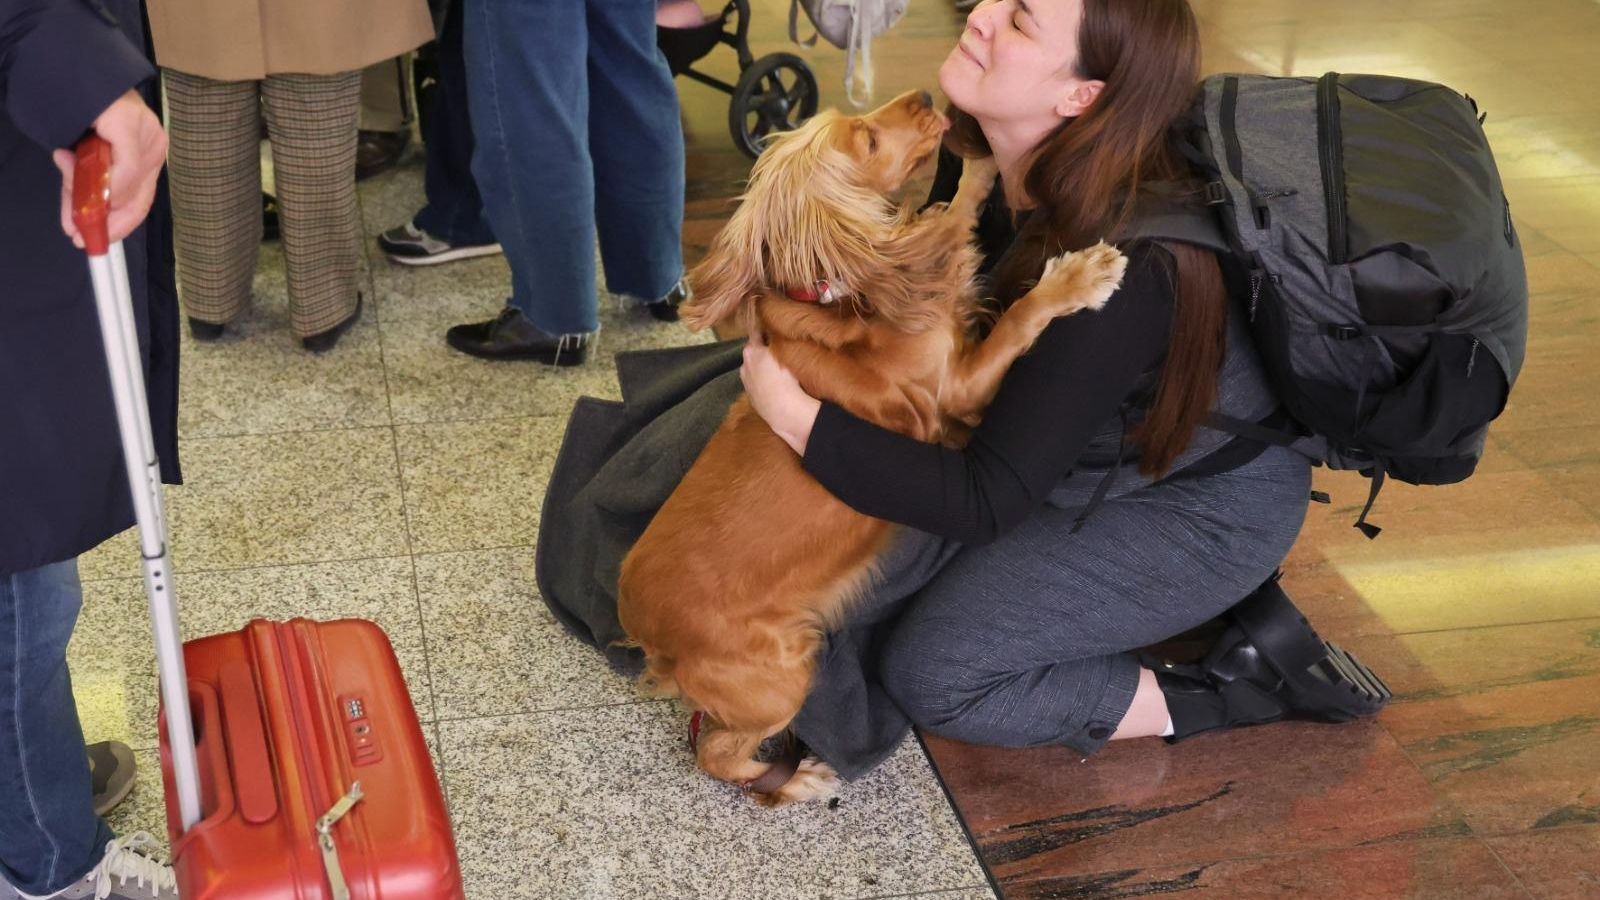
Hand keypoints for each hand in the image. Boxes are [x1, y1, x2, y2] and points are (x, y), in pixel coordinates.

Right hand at [53, 90, 167, 247]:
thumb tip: (76, 212)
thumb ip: (81, 183)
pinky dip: (104, 181)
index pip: (140, 201)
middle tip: (78, 234)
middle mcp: (154, 146)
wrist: (69, 69)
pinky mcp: (130, 125)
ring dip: (91, 196)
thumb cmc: (81, 110)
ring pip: (127, 187)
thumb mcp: (82, 158)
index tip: (96, 242)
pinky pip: (124, 168)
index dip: (118, 225)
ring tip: (68, 188)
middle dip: (105, 221)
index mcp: (148, 154)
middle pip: (137, 199)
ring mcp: (146, 135)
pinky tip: (81, 178)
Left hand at [740, 337, 820, 455]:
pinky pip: (756, 382)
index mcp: (752, 351)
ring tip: (777, 370)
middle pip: (753, 351)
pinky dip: (762, 381)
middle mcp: (744, 364)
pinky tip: (774, 384)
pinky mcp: (750, 395)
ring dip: (762, 366)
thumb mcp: (785, 353)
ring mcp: (745, 381)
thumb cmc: (787, 378)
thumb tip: (777, 332)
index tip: (773, 329)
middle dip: (763, 350)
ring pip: (753, 368)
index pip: (756, 333)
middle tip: (777, 350)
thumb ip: (778, 341)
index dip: (765, 330)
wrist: (783, 410)